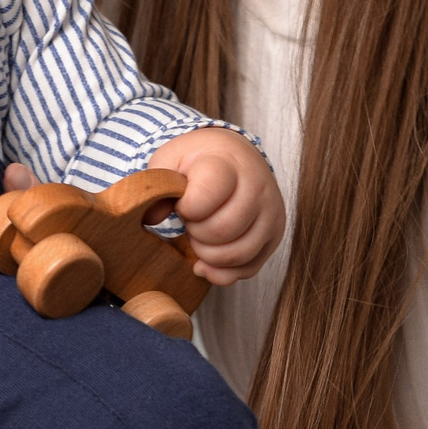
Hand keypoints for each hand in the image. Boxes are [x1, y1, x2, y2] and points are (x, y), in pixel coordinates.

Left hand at [150, 127, 284, 285]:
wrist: (236, 156)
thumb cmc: (200, 160)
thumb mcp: (171, 159)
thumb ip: (157, 186)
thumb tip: (152, 219)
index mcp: (229, 163)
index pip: (205, 198)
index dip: (186, 208)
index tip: (183, 202)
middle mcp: (258, 187)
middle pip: (221, 231)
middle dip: (195, 233)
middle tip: (192, 220)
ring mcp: (271, 213)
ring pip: (238, 255)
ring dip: (208, 254)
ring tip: (200, 235)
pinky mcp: (275, 235)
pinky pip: (249, 268)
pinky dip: (223, 272)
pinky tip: (206, 260)